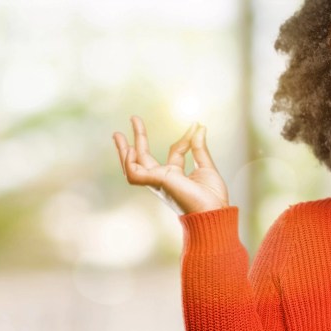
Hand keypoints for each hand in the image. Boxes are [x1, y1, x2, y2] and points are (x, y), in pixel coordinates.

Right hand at [113, 116, 228, 214]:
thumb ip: (199, 147)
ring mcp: (158, 181)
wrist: (213, 212)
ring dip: (124, 151)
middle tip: (133, 118)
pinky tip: (129, 149)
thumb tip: (199, 126)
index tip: (195, 126)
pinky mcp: (156, 182)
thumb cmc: (212, 197)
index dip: (185, 138)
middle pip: (145, 157)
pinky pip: (134, 174)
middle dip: (138, 139)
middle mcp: (164, 179)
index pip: (175, 152)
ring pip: (133, 166)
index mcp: (177, 176)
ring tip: (118, 134)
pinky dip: (129, 162)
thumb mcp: (206, 166)